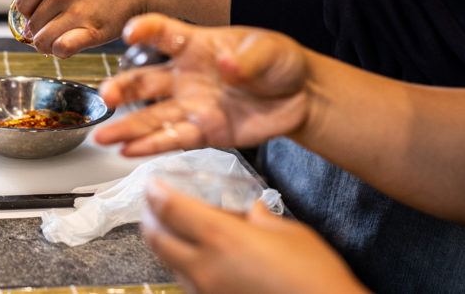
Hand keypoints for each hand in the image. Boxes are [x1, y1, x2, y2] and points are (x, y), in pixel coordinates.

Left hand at [13, 0, 162, 57]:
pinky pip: (61, 49)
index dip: (30, 13)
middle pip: (32, 25)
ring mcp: (76, 11)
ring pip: (41, 41)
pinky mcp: (93, 30)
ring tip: (60, 40)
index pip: (21, 4)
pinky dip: (61, 51)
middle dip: (41, 30)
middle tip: (54, 29)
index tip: (39, 15)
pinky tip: (69, 46)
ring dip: (48, 44)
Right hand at [93, 13, 310, 155]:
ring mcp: (192, 105)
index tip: (130, 32)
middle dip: (123, 88)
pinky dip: (152, 146)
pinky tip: (130, 151)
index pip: (163, 33)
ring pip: (153, 116)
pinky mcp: (205, 131)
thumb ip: (247, 59)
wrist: (301, 97)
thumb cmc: (280, 62)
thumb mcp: (269, 51)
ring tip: (103, 136)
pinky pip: (174, 139)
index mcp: (197, 45)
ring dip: (127, 127)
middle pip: (146, 80)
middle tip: (105, 97)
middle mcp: (186, 75)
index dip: (146, 30)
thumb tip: (226, 66)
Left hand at [143, 181, 366, 293]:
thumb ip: (262, 219)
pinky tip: (200, 259)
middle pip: (157, 239)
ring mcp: (207, 293)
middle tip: (153, 205)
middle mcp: (206, 268)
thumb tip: (251, 212)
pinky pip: (188, 284)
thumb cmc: (314, 276)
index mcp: (222, 239)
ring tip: (173, 229)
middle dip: (149, 218)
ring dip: (165, 243)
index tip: (152, 182)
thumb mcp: (289, 234)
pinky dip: (185, 266)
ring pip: (169, 264)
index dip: (155, 193)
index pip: (170, 210)